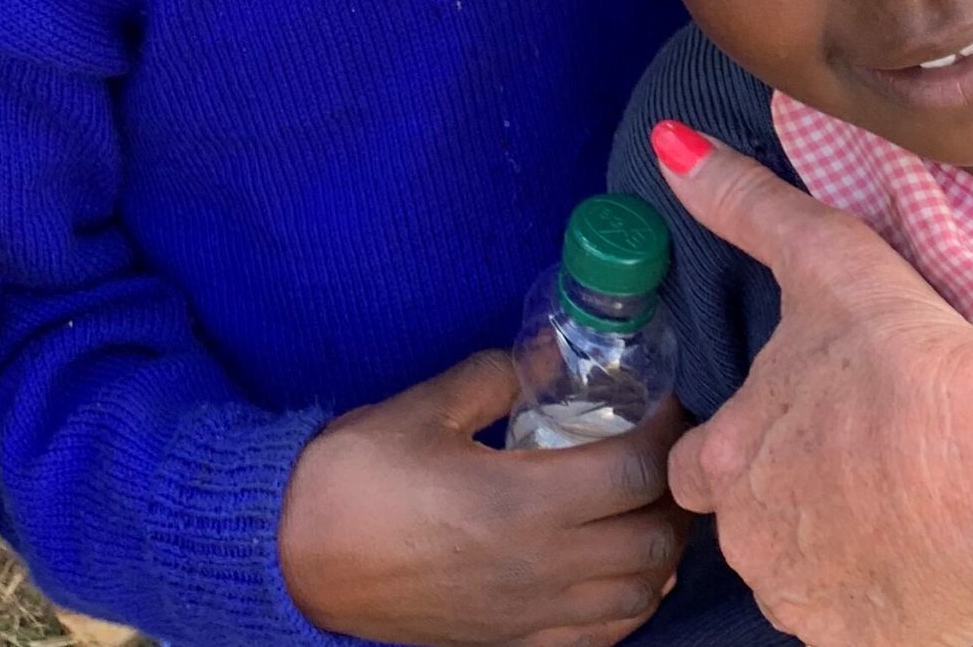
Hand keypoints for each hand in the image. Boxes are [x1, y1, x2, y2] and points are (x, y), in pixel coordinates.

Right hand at [279, 349, 689, 646]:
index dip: (666, 432)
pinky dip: (633, 602)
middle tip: (667, 449)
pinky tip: (625, 569)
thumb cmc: (352, 479)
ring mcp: (529, 614)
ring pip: (640, 595)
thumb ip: (495, 375)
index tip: (664, 402)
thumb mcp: (421, 408)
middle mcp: (539, 566)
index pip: (635, 472)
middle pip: (653, 538)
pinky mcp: (513, 641)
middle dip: (676, 491)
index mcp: (520, 501)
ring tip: (653, 504)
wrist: (296, 563)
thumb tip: (545, 354)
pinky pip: (603, 635)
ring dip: (663, 549)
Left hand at [650, 125, 972, 646]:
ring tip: (895, 493)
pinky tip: (921, 544)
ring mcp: (810, 603)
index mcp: (728, 459)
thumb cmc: (912, 359)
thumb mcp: (822, 258)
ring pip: (804, 574)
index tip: (788, 425)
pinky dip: (882, 591)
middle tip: (856, 454)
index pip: (696, 466)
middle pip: (752, 523)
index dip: (738, 443)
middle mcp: (752, 543)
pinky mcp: (868, 645)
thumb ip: (741, 204)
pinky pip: (858, 620)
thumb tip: (669, 148)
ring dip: (834, 543)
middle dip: (789, 495)